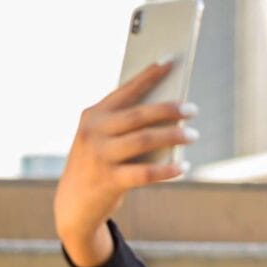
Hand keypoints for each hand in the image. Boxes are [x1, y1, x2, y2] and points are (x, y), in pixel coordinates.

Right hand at [54, 59, 198, 266]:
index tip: (171, 62)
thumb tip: (169, 115)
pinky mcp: (108, 181)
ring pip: (145, 140)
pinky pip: (145, 173)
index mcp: (92, 115)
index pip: (126, 90)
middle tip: (192, 109)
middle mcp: (93, 132)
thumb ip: (127, 126)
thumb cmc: (98, 165)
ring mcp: (99, 156)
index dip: (149, 75)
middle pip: (139, 115)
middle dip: (169, 109)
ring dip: (174, 136)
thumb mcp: (103, 140)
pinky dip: (167, 170)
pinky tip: (183, 167)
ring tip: (193, 135)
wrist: (73, 205)